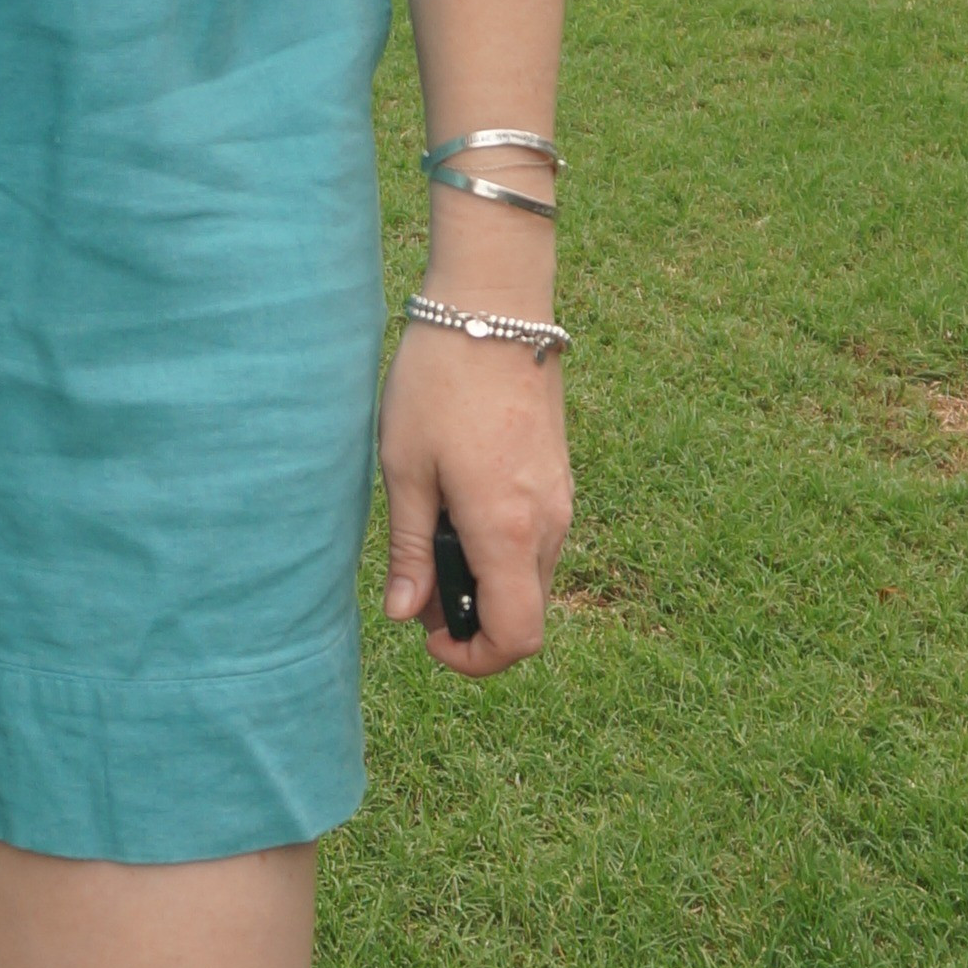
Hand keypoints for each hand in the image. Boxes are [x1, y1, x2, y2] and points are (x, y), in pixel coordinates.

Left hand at [376, 325, 572, 675]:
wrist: (493, 308)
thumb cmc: (439, 382)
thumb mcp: (404, 468)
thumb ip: (410, 549)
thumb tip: (405, 615)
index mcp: (509, 530)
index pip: (516, 638)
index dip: (473, 658)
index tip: (427, 635)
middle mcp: (549, 524)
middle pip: (527, 615)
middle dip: (474, 621)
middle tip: (419, 585)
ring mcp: (562, 499)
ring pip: (533, 579)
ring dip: (487, 584)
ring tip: (432, 536)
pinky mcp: (559, 477)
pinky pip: (538, 541)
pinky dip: (502, 550)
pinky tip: (458, 506)